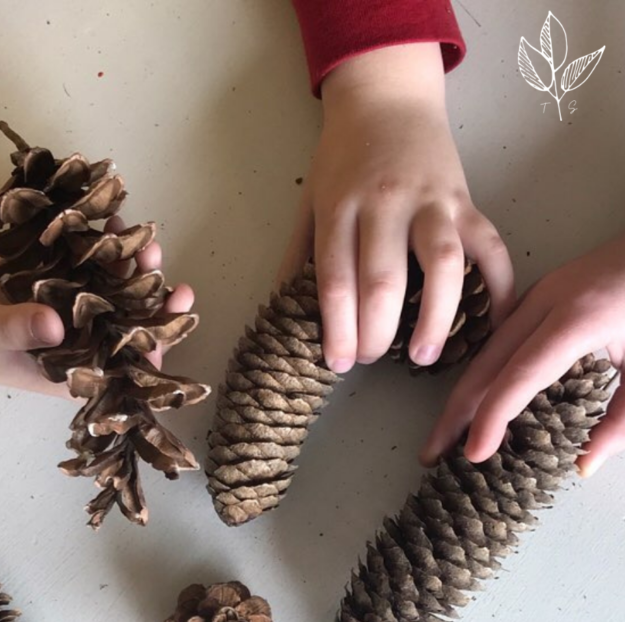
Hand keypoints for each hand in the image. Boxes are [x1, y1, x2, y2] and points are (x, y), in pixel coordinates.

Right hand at [0, 220, 193, 395]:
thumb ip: (17, 329)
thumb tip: (55, 323)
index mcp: (68, 370)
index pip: (123, 365)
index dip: (155, 341)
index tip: (177, 310)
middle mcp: (76, 340)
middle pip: (126, 320)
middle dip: (148, 291)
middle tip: (155, 258)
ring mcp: (66, 305)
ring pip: (111, 286)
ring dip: (127, 261)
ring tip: (137, 233)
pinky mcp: (52, 275)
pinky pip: (84, 258)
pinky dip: (98, 239)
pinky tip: (111, 218)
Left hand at [278, 43, 514, 372]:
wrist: (388, 95)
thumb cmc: (344, 155)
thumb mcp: (310, 200)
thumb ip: (298, 256)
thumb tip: (285, 314)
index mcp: (340, 207)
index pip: (335, 279)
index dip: (336, 329)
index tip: (338, 363)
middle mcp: (385, 203)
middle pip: (383, 280)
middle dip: (376, 333)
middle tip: (372, 361)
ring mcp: (432, 200)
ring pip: (440, 264)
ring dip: (434, 317)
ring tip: (424, 356)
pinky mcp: (466, 200)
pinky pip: (489, 244)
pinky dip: (500, 283)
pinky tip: (496, 321)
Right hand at [421, 231, 624, 476]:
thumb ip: (623, 419)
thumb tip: (586, 464)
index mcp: (578, 319)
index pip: (520, 374)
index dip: (492, 417)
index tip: (473, 454)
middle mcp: (547, 302)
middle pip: (486, 363)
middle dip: (455, 412)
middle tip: (433, 455)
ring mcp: (538, 294)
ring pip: (485, 351)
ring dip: (462, 396)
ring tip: (445, 437)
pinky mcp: (537, 296)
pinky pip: (498, 340)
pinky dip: (480, 376)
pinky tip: (474, 402)